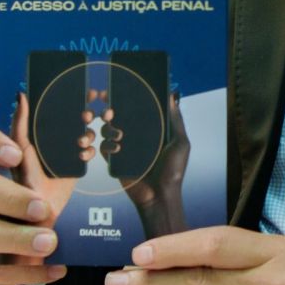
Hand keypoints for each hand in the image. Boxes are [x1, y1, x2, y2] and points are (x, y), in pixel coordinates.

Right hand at [0, 97, 68, 284]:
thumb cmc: (13, 203)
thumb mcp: (23, 175)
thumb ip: (28, 146)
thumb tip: (30, 97)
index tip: (15, 154)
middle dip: (5, 196)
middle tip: (44, 209)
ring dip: (11, 237)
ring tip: (50, 242)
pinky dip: (24, 272)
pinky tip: (54, 269)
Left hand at [13, 90, 94, 222]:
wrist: (40, 209)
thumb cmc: (23, 177)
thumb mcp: (20, 146)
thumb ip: (21, 123)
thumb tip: (21, 95)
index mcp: (40, 130)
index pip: (58, 106)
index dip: (73, 98)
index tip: (86, 92)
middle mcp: (55, 138)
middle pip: (76, 117)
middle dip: (85, 113)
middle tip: (88, 115)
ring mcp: (67, 151)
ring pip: (86, 132)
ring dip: (88, 133)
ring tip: (82, 141)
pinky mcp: (77, 165)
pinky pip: (90, 150)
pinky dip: (90, 150)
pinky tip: (84, 155)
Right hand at [104, 90, 190, 232]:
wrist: (159, 196)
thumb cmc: (173, 171)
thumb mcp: (180, 143)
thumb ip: (175, 121)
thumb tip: (171, 96)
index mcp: (151, 130)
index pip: (137, 109)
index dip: (127, 99)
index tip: (119, 88)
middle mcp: (136, 136)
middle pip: (118, 116)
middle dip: (110, 110)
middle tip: (109, 111)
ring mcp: (124, 147)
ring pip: (107, 129)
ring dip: (108, 128)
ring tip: (119, 135)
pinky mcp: (115, 160)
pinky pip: (104, 148)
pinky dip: (107, 145)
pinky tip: (117, 149)